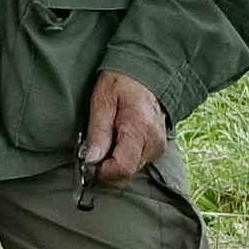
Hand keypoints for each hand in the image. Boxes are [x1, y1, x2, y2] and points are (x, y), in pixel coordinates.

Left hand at [82, 70, 166, 187]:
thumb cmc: (121, 83)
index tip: (89, 160)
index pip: (122, 168)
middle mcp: (153, 143)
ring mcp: (158, 148)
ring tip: (108, 137)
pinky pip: (137, 163)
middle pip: (127, 174)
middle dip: (106, 168)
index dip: (102, 171)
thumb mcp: (102, 100)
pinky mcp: (158, 149)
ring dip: (114, 162)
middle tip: (95, 148)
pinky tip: (118, 139)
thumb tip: (91, 160)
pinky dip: (124, 157)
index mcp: (139, 129)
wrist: (146, 75)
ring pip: (131, 171)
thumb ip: (97, 131)